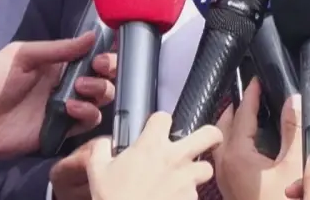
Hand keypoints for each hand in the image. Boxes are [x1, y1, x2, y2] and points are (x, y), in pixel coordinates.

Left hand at [46, 49, 118, 199]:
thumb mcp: (23, 55)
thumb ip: (58, 48)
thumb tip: (92, 36)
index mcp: (57, 63)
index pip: (91, 55)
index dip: (104, 54)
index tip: (101, 54)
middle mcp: (65, 84)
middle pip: (103, 77)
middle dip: (107, 71)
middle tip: (97, 68)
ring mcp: (65, 107)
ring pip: (101, 99)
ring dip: (99, 91)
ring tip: (80, 88)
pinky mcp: (62, 130)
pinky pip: (88, 121)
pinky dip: (88, 113)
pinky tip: (71, 108)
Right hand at [86, 112, 219, 199]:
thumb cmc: (113, 199)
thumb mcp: (98, 170)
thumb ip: (102, 149)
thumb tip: (105, 142)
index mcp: (151, 146)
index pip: (164, 117)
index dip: (160, 121)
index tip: (157, 129)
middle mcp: (174, 158)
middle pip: (209, 134)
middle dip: (211, 135)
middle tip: (205, 141)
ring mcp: (186, 180)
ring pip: (207, 168)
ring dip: (198, 171)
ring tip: (186, 177)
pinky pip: (196, 193)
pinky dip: (187, 195)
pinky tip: (174, 198)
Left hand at [214, 79, 303, 199]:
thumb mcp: (296, 165)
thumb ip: (294, 130)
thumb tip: (293, 101)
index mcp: (237, 155)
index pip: (242, 114)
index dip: (251, 95)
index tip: (257, 80)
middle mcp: (224, 165)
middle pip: (224, 126)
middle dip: (237, 107)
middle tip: (253, 94)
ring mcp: (225, 179)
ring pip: (223, 142)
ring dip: (234, 125)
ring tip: (251, 115)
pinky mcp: (230, 189)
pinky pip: (226, 156)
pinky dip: (235, 142)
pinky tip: (251, 144)